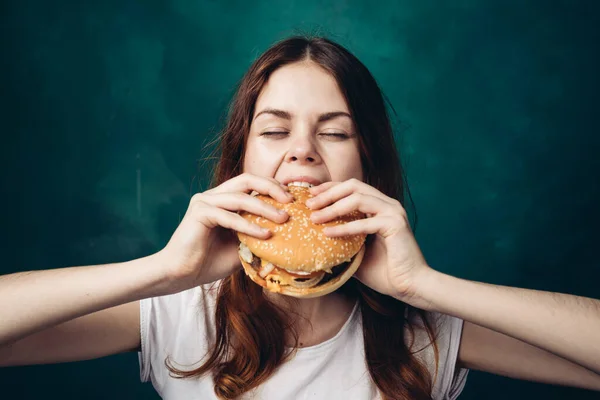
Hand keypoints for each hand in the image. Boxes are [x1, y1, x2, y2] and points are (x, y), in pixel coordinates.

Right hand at [155, 173, 292, 292]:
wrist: (180, 275)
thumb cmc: (210, 262)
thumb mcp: (242, 246)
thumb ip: (258, 236)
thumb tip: (288, 235)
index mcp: (224, 200)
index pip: (252, 184)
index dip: (273, 187)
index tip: (292, 200)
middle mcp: (213, 196)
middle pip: (247, 179)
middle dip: (271, 187)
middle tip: (290, 200)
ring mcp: (205, 202)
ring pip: (240, 197)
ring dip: (264, 207)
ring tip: (283, 219)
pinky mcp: (199, 212)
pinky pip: (229, 216)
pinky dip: (249, 225)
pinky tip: (265, 234)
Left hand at [307, 179, 433, 307]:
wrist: (410, 286)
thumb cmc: (385, 272)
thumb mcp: (356, 252)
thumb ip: (341, 241)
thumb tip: (314, 240)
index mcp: (380, 207)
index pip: (352, 187)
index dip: (330, 188)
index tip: (310, 195)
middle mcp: (388, 204)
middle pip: (353, 186)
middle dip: (328, 193)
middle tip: (309, 204)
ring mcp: (393, 212)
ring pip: (358, 198)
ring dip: (333, 207)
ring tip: (315, 217)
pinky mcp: (395, 224)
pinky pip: (364, 222)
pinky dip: (344, 227)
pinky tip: (328, 233)